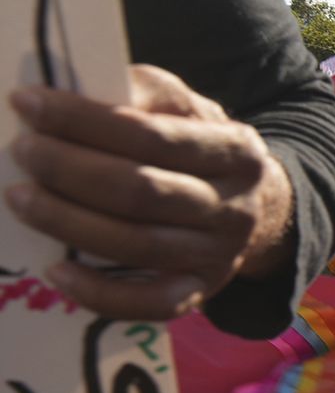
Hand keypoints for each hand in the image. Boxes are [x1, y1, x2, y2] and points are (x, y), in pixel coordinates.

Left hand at [7, 66, 292, 319]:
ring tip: (19, 197)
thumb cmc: (197, 148)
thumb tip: (81, 88)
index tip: (28, 103)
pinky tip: (56, 270)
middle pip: (143, 191)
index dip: (85, 120)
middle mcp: (235, 206)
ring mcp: (221, 255)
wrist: (253, 208)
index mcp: (236, 150)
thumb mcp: (186, 109)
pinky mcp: (201, 292)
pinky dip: (100, 293)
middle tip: (22, 151)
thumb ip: (145, 94)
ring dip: (69, 222)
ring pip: (139, 245)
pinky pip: (151, 304)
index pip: (153, 135)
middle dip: (70, 169)